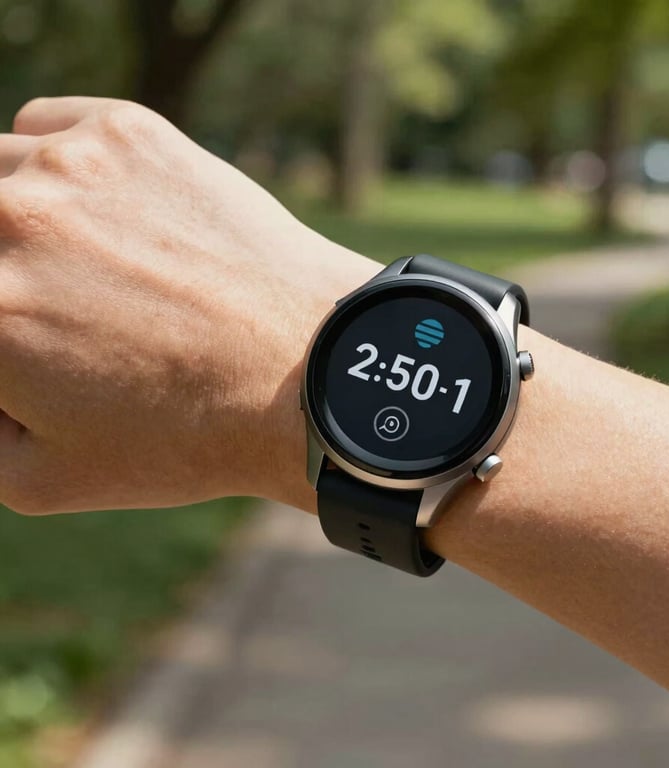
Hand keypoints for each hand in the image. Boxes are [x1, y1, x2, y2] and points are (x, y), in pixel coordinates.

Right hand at [0, 97, 375, 513]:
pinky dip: (50, 164)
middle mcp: (9, 221)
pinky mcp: (129, 132)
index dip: (0, 327)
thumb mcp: (46, 477)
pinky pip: (44, 128)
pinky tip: (92, 209)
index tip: (19, 333)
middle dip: (1, 276)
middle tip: (42, 303)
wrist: (307, 369)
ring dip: (11, 217)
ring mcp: (71, 166)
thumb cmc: (188, 434)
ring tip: (68, 263)